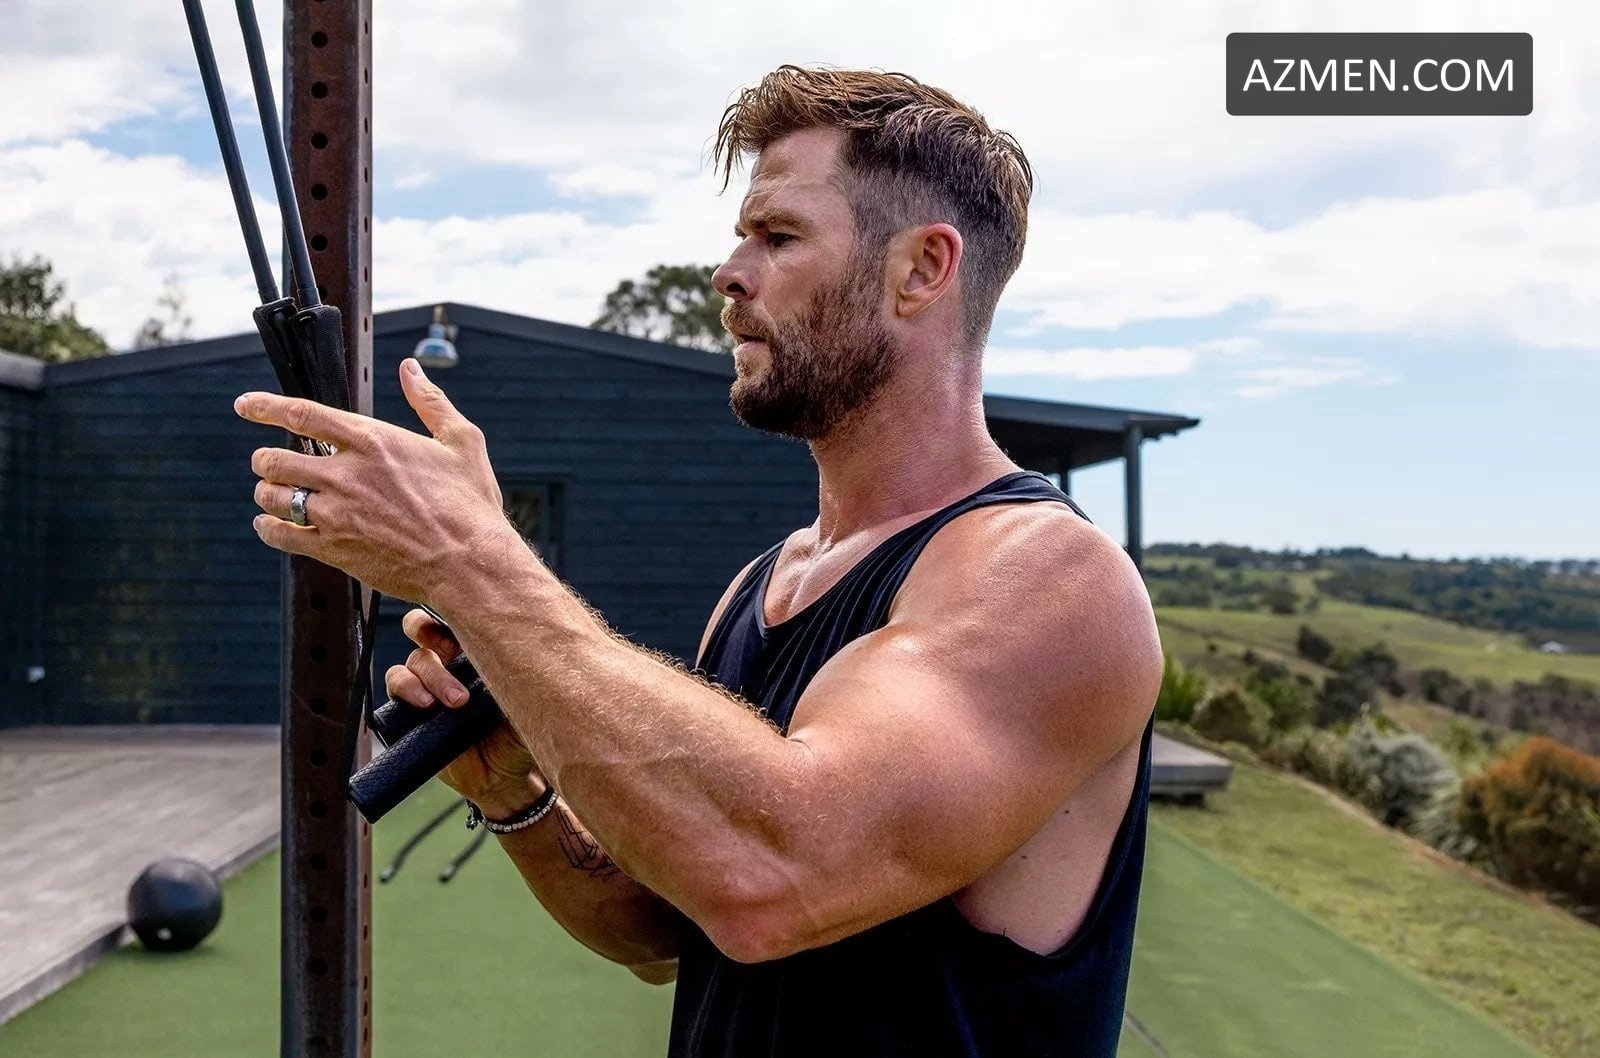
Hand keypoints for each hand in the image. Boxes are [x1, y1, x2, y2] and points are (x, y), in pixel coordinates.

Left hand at [236, 358, 525, 605]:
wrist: (469, 564)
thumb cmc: (471, 504)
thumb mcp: (462, 442)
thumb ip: (431, 402)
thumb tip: (410, 368)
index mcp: (373, 441)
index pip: (302, 414)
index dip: (265, 407)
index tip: (244, 405)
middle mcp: (346, 474)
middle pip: (276, 458)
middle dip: (265, 459)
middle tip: (268, 462)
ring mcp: (337, 513)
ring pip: (273, 496)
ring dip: (267, 492)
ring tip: (272, 493)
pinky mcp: (334, 549)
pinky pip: (281, 535)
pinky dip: (268, 528)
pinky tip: (270, 525)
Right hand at [385, 606, 545, 814]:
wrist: (504, 777)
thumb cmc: (522, 732)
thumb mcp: (530, 699)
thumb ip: (524, 673)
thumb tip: (527, 648)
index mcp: (477, 649)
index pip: (455, 614)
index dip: (452, 611)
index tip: (468, 628)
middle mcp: (449, 661)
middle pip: (423, 625)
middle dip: (431, 632)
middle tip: (453, 654)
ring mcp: (428, 684)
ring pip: (412, 660)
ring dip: (429, 675)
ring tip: (455, 703)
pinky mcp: (411, 710)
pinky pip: (395, 686)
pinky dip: (406, 690)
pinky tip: (427, 707)